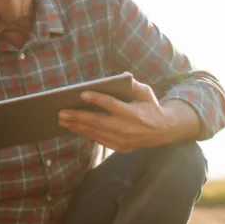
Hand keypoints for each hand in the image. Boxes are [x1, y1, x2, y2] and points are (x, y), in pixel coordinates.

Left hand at [58, 80, 180, 150]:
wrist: (163, 131)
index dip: (97, 99)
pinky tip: (74, 128)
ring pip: (95, 133)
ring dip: (77, 127)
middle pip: (98, 122)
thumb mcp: (147, 93)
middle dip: (78, 117)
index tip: (82, 93)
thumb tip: (122, 76)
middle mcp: (126, 128)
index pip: (112, 105)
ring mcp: (122, 139)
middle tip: (61, 112)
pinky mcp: (119, 147)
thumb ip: (134, 85)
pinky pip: (98, 140)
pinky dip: (85, 134)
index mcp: (134, 113)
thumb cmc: (152, 108)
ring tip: (62, 121)